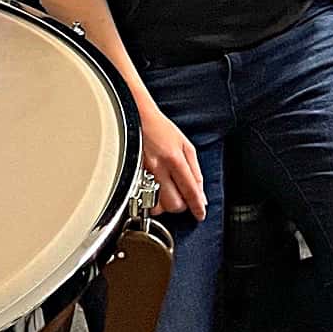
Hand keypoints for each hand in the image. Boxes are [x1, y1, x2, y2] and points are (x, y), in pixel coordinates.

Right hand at [139, 103, 206, 220]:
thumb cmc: (160, 129)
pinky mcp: (132, 175)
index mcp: (175, 158)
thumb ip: (195, 170)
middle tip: (182, 199)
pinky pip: (143, 197)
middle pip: (174, 203)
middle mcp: (159, 166)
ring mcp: (143, 172)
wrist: (137, 117)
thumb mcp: (185, 145)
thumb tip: (200, 193)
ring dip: (165, 205)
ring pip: (157, 204)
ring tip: (168, 195)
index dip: (197, 206)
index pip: (190, 190)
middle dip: (181, 205)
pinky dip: (151, 200)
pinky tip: (155, 192)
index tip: (200, 214)